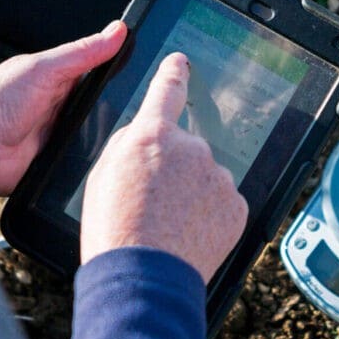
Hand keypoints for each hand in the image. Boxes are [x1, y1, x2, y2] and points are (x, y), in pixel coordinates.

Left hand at [0, 22, 127, 194]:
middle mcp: (66, 106)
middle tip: (140, 102)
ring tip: (126, 127)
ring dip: (113, 130)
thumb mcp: (43, 69)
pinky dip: (102, 154)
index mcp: (61, 80)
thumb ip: (82, 53)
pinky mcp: (67, 159)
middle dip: (123, 105)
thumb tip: (118, 30)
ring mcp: (67, 134)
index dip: (125, 70)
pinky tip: (111, 150)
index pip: (104, 72)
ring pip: (107, 131)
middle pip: (110, 104)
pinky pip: (95, 156)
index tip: (150, 69)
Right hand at [81, 53, 248, 283]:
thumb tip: (144, 139)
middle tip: (154, 203)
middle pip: (185, 149)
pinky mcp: (236, 205)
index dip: (174, 73)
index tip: (182, 62)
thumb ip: (128, 147)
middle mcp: (191, 149)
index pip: (167, 90)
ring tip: (169, 224)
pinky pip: (222, 202)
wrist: (144, 276)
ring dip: (192, 194)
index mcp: (152, 137)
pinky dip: (209, 215)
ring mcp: (218, 177)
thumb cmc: (114, 229)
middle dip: (173, 170)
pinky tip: (189, 233)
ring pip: (205, 178)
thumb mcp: (103, 176)